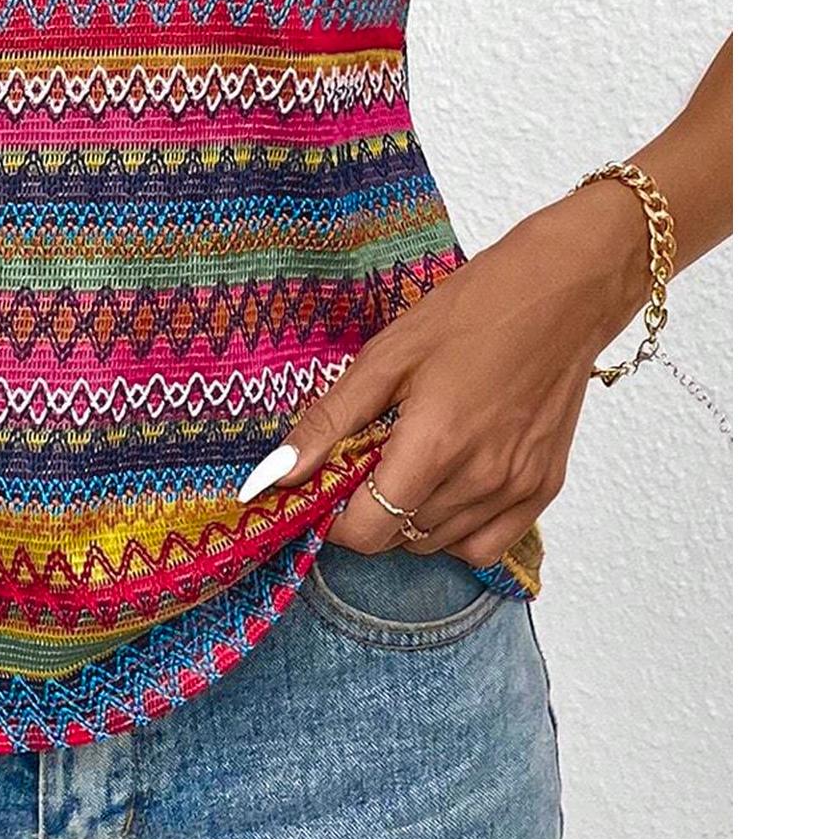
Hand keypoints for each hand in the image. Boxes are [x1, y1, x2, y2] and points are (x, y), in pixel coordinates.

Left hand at [239, 181, 648, 567]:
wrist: (561, 294)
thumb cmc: (474, 311)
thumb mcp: (388, 355)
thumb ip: (330, 420)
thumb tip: (276, 473)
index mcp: (435, 445)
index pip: (367, 530)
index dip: (335, 519)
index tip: (327, 488)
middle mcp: (480, 479)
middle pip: (400, 537)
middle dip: (371, 509)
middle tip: (369, 459)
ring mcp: (517, 489)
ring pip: (439, 543)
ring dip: (411, 518)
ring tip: (411, 462)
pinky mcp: (544, 488)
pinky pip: (486, 544)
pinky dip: (457, 529)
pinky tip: (448, 484)